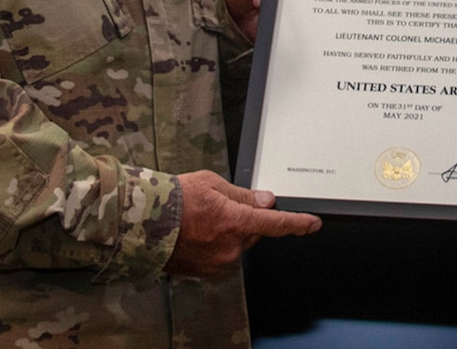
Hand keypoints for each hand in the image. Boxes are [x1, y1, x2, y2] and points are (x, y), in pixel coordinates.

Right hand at [165, 171, 320, 276]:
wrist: (144, 224)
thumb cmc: (175, 200)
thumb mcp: (213, 184)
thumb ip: (243, 195)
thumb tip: (266, 201)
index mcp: (236, 222)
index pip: (276, 224)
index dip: (297, 224)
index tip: (312, 224)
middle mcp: (230, 246)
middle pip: (253, 232)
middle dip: (246, 219)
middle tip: (222, 205)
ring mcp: (218, 262)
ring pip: (237, 243)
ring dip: (229, 231)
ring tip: (203, 218)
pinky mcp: (206, 271)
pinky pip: (222, 254)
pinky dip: (216, 243)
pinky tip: (199, 232)